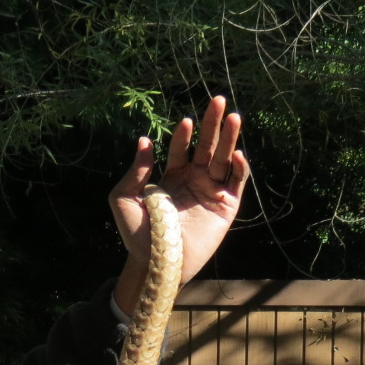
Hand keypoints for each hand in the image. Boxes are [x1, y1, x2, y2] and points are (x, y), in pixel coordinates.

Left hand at [111, 95, 248, 313]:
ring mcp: (211, 192)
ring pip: (224, 159)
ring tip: (234, 116)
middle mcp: (194, 180)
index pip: (181, 149)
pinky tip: (237, 155)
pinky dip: (239, 169)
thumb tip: (143, 141)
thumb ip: (134, 172)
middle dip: (213, 124)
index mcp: (172, 177)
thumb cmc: (137, 235)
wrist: (156, 264)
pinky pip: (236, 183)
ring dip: (230, 138)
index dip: (183, 135)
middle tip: (218, 100)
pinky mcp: (226, 207)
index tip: (185, 122)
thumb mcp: (125, 200)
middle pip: (207, 146)